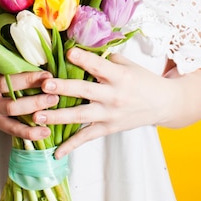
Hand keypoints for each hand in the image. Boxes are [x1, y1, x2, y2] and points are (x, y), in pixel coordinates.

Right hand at [0, 52, 57, 141]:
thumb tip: (29, 43)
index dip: (8, 59)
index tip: (30, 57)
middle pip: (4, 84)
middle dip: (29, 81)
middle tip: (50, 79)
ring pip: (11, 108)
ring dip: (34, 104)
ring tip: (53, 99)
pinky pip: (12, 129)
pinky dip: (29, 131)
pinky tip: (45, 131)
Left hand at [33, 47, 175, 156]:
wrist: (162, 103)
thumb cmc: (142, 79)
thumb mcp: (127, 64)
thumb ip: (105, 59)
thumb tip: (81, 49)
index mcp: (119, 76)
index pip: (99, 66)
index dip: (84, 59)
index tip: (69, 52)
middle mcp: (113, 96)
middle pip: (85, 91)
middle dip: (63, 88)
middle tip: (45, 85)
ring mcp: (110, 114)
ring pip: (81, 116)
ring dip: (58, 116)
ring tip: (38, 116)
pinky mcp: (108, 128)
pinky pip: (87, 137)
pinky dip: (71, 145)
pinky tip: (56, 151)